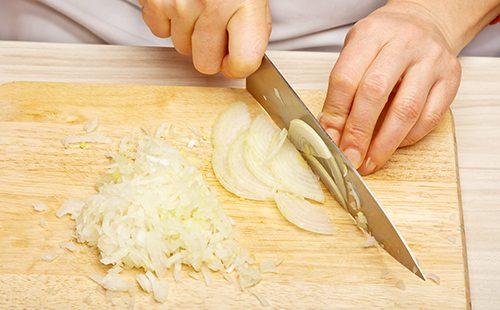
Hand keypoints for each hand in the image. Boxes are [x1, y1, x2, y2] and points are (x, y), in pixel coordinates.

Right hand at [139, 0, 271, 77]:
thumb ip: (252, 28)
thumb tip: (241, 60)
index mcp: (244, 2)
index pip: (242, 62)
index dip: (238, 66)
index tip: (235, 60)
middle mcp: (212, 3)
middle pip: (205, 64)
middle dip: (210, 53)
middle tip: (214, 30)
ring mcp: (179, 2)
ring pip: (181, 48)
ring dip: (188, 34)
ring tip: (196, 6)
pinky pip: (159, 31)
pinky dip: (168, 21)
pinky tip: (179, 1)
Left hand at [319, 1, 461, 174]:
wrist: (425, 22)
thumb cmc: (384, 41)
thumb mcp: (356, 51)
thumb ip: (343, 87)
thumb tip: (331, 129)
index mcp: (372, 34)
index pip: (346, 78)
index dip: (336, 113)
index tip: (330, 139)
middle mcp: (404, 43)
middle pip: (375, 93)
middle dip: (359, 133)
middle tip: (350, 158)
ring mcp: (431, 60)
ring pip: (406, 110)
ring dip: (385, 144)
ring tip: (370, 162)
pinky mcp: (451, 78)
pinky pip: (430, 117)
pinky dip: (409, 138)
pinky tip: (394, 146)